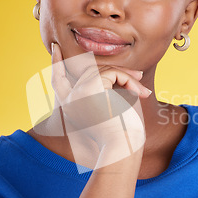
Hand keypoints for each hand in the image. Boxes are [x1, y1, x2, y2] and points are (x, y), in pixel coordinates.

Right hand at [50, 42, 148, 163]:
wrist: (122, 148)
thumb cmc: (121, 135)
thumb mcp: (110, 111)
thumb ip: (104, 92)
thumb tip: (113, 72)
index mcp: (71, 107)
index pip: (58, 81)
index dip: (56, 63)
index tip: (55, 49)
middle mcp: (70, 99)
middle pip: (91, 72)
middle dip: (116, 72)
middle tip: (138, 76)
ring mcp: (78, 92)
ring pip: (104, 70)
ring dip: (127, 78)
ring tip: (142, 92)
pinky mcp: (91, 88)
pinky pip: (113, 73)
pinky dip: (129, 81)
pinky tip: (139, 94)